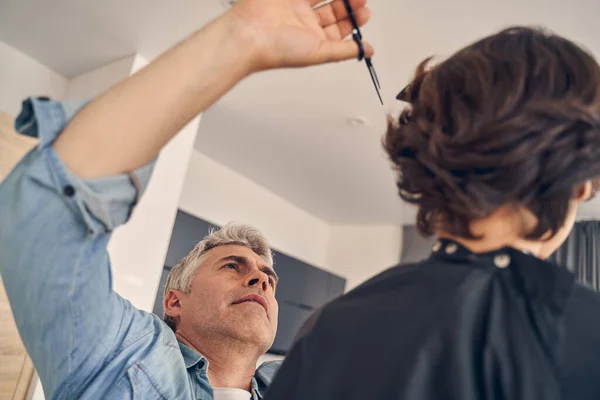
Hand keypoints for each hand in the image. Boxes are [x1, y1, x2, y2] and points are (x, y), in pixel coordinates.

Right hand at [227, 0, 372, 70]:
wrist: (251, 34)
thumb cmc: (279, 50)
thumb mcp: (321, 53)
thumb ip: (345, 50)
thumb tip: (367, 51)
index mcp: (312, 40)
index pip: (338, 30)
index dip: (353, 22)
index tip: (365, 13)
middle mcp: (304, 23)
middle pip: (332, 10)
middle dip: (348, 5)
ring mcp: (295, 7)